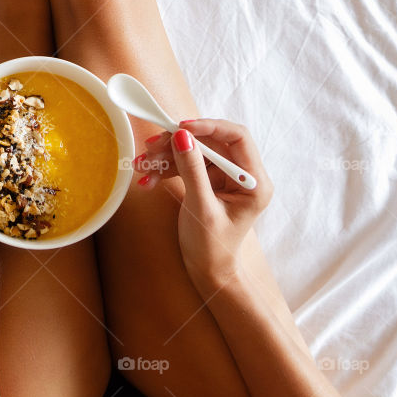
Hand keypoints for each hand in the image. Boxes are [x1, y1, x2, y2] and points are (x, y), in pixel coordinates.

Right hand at [136, 118, 273, 291]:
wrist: (207, 270)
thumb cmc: (212, 246)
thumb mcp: (201, 208)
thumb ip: (192, 170)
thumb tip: (182, 136)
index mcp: (253, 181)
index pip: (237, 137)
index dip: (209, 126)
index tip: (181, 128)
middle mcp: (241, 174)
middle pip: (209, 141)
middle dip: (177, 144)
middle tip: (151, 147)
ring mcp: (222, 176)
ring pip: (192, 150)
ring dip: (165, 156)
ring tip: (142, 166)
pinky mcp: (206, 179)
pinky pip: (184, 163)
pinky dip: (165, 168)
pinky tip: (147, 179)